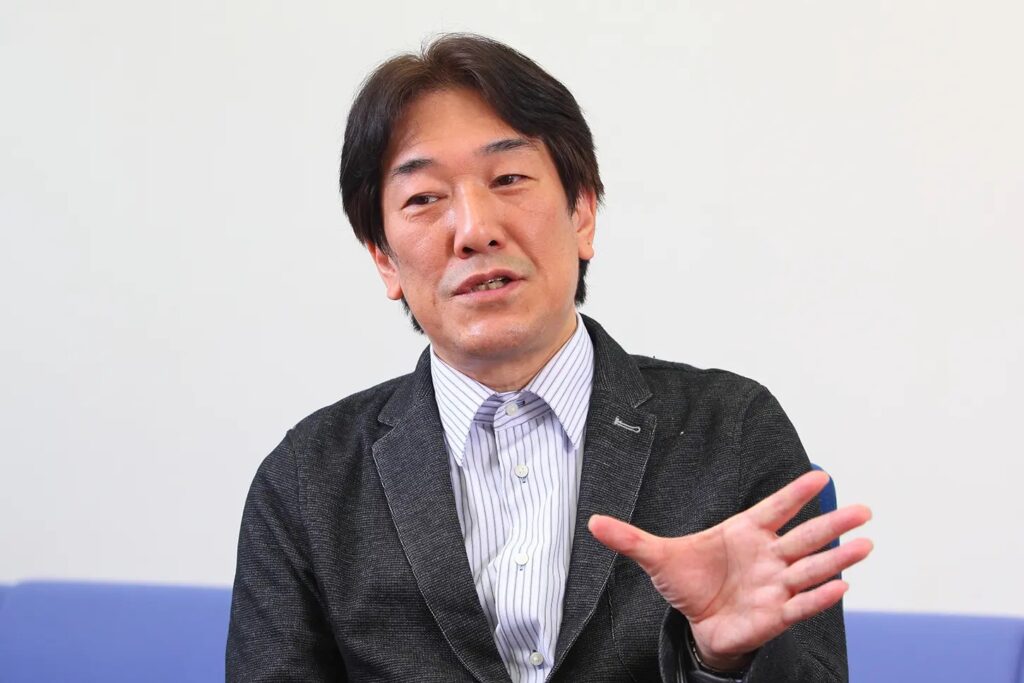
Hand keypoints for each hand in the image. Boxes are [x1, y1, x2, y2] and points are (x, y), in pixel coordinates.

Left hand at [587, 470, 871, 670]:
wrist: (697, 623)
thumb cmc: (687, 583)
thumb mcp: (655, 558)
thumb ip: (629, 538)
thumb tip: (592, 521)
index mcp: (744, 533)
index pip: (774, 508)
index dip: (795, 493)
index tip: (820, 473)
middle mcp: (766, 556)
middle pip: (804, 537)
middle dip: (832, 523)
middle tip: (864, 509)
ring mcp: (774, 585)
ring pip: (810, 568)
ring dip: (837, 557)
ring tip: (865, 543)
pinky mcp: (775, 615)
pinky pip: (802, 604)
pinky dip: (820, 597)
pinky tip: (843, 586)